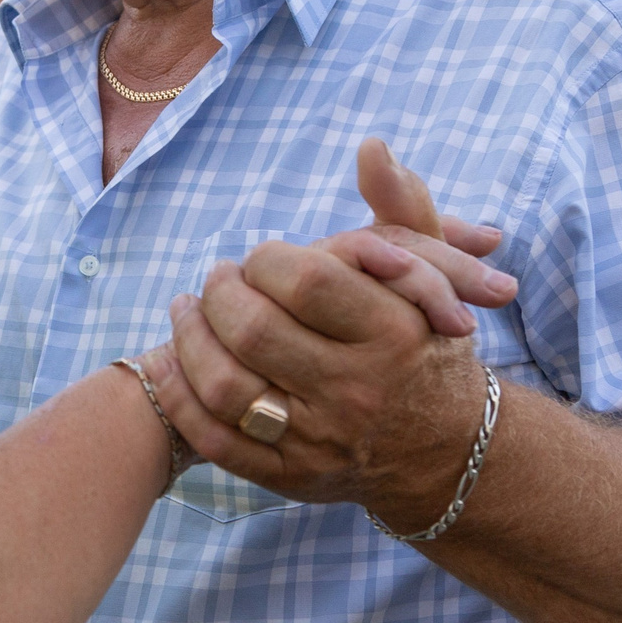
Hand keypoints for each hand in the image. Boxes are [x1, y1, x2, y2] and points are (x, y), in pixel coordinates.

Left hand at [151, 142, 496, 520]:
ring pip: (225, 385)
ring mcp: (322, 439)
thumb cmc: (426, 344)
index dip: (266, 259)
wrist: (447, 450)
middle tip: (216, 279)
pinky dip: (182, 394)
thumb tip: (371, 145)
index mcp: (395, 334)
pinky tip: (175, 359)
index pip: (304, 280)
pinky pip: (215, 438)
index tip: (260, 258)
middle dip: (219, 294)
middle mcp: (359, 391)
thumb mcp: (430, 272)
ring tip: (186, 310)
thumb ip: (400, 205)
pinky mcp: (292, 476)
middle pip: (254, 330)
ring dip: (188, 338)